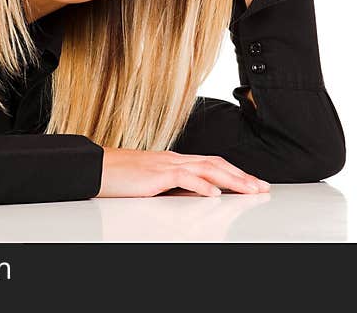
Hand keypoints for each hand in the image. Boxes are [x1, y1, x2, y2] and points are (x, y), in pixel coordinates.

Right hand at [95, 147, 270, 197]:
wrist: (94, 167)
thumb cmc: (118, 176)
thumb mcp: (151, 182)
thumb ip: (172, 186)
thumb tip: (193, 197)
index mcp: (174, 161)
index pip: (212, 162)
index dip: (234, 172)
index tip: (252, 183)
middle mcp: (174, 160)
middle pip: (216, 163)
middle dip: (241, 176)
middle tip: (261, 187)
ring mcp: (165, 166)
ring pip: (207, 168)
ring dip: (231, 179)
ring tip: (249, 190)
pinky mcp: (155, 175)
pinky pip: (183, 178)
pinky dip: (202, 185)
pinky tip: (214, 193)